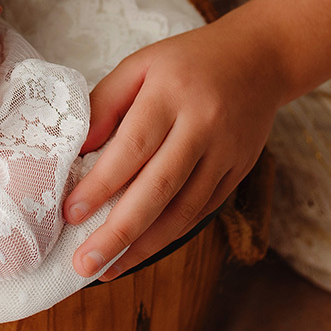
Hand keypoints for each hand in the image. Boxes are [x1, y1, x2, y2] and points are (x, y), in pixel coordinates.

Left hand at [62, 18, 281, 279]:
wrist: (259, 59)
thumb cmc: (187, 61)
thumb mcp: (141, 65)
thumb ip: (105, 103)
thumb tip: (75, 150)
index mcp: (171, 93)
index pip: (132, 147)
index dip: (101, 184)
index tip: (70, 214)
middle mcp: (202, 125)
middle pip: (158, 188)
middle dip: (119, 231)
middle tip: (84, 264)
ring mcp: (226, 152)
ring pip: (184, 210)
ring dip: (144, 246)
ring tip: (107, 271)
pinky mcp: (239, 171)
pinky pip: (202, 211)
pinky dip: (170, 235)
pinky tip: (141, 250)